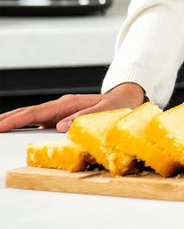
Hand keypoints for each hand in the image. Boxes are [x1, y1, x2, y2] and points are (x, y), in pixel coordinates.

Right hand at [0, 82, 145, 133]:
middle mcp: (61, 106)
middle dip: (9, 118)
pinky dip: (25, 123)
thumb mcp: (104, 111)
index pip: (38, 112)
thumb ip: (83, 117)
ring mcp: (60, 111)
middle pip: (30, 112)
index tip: (0, 125)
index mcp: (68, 103)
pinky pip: (39, 120)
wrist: (125, 99)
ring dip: (14, 120)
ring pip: (32, 115)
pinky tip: (15, 129)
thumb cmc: (116, 106)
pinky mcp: (61, 116)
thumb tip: (60, 126)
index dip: (19, 119)